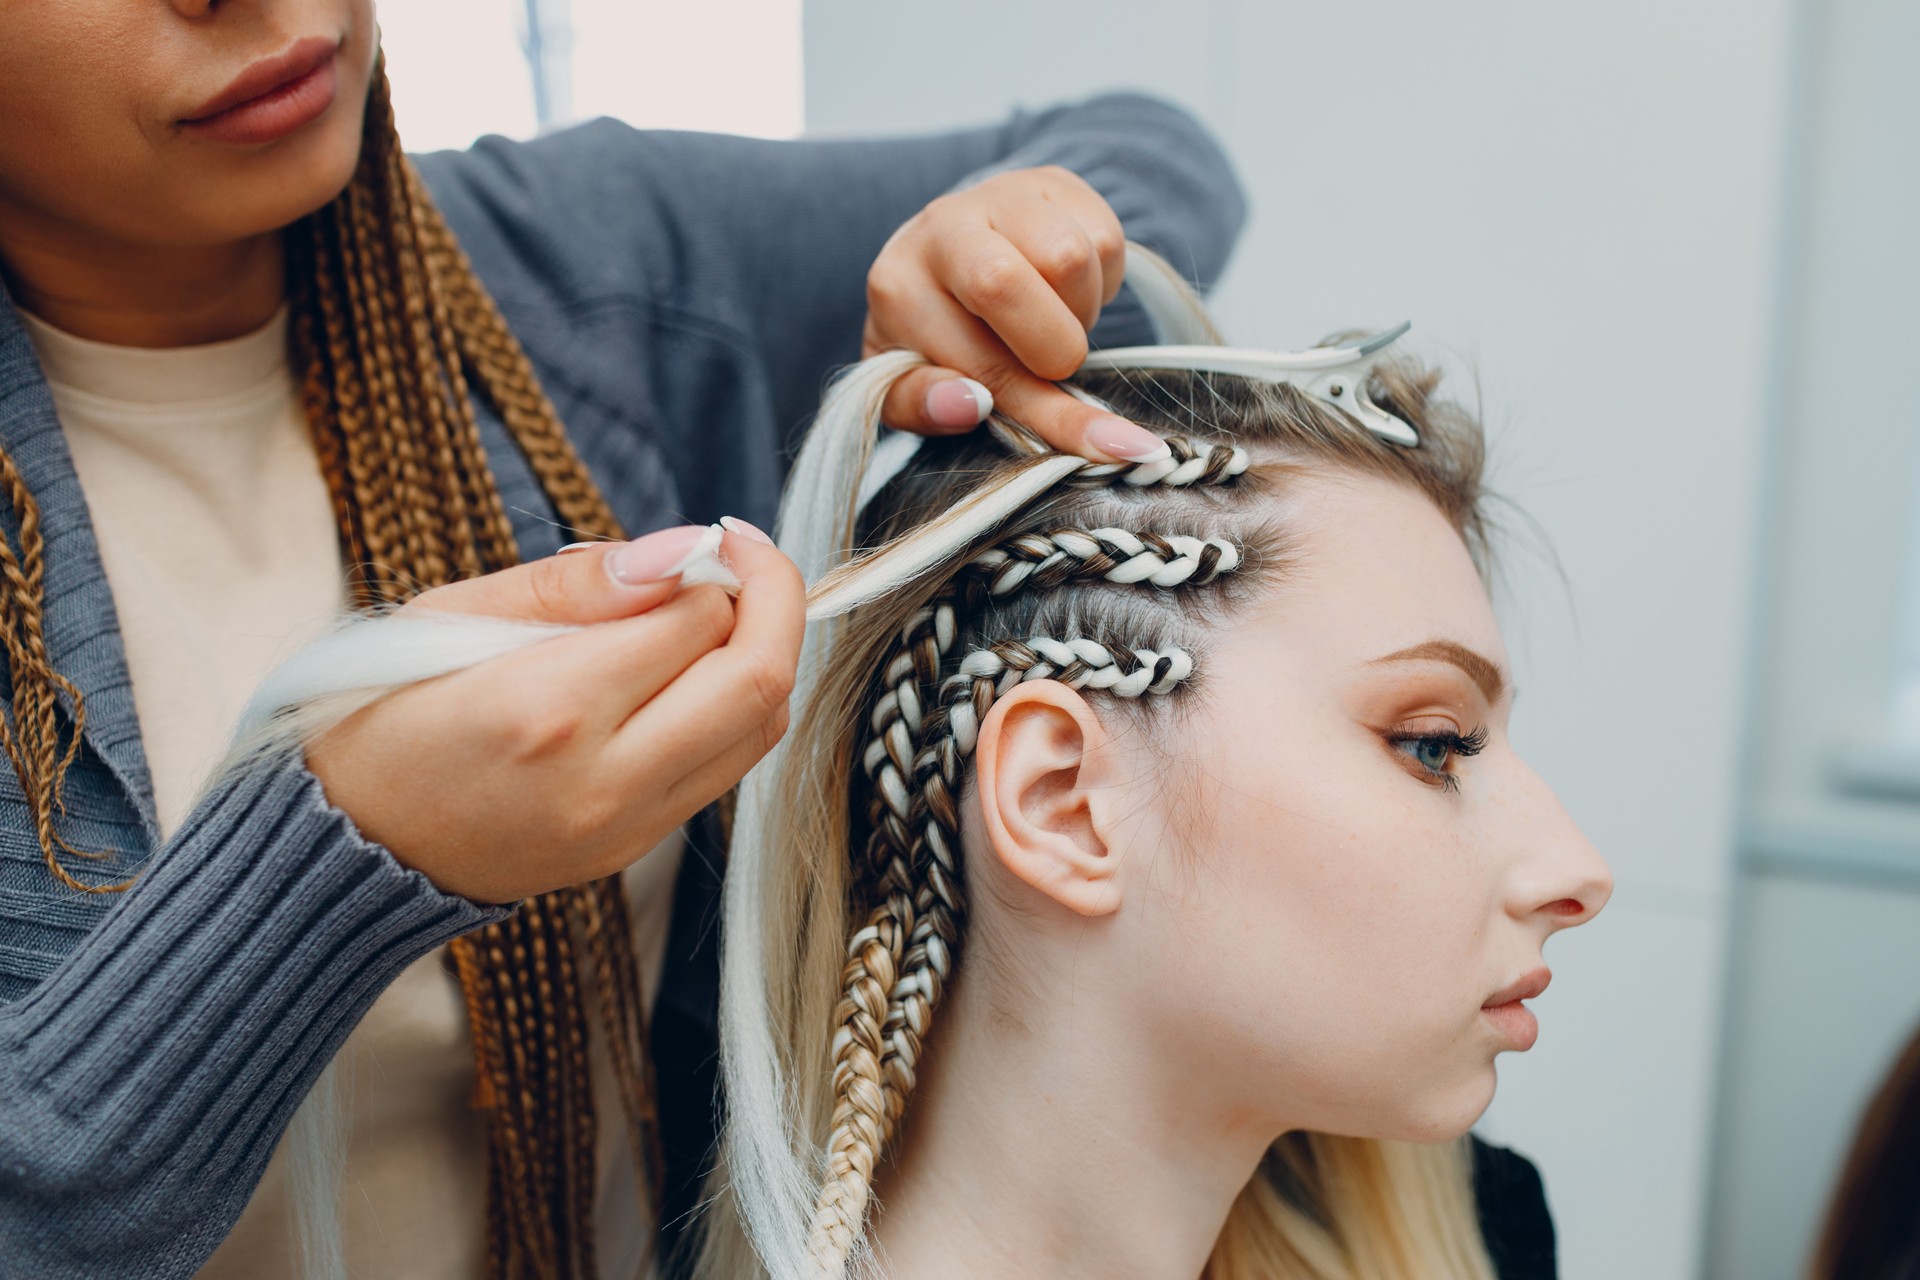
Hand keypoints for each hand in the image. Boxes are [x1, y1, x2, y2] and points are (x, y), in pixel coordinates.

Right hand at [305, 522, 802, 902]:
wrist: (341, 848)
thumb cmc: (380, 714)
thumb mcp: (450, 617)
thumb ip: (576, 585)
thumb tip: (679, 551)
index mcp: (549, 707)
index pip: (696, 620)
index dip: (719, 565)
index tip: (706, 538)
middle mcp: (602, 778)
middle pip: (756, 682)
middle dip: (773, 601)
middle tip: (742, 559)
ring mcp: (624, 827)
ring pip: (758, 731)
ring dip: (760, 657)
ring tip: (718, 610)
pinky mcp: (633, 851)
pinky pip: (725, 769)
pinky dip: (732, 709)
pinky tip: (693, 671)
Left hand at [864, 165, 1168, 463]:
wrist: (953, 259)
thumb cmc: (934, 337)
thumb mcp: (911, 387)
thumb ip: (926, 406)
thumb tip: (970, 406)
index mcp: (898, 287)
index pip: (979, 360)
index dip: (1045, 411)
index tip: (1103, 444)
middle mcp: (941, 226)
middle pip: (1007, 284)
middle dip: (1056, 350)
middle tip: (1051, 367)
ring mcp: (999, 194)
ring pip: (1070, 257)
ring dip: (1081, 313)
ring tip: (1053, 323)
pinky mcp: (1053, 180)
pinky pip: (1106, 237)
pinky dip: (1101, 282)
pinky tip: (1066, 291)